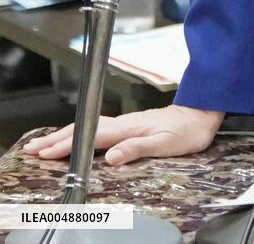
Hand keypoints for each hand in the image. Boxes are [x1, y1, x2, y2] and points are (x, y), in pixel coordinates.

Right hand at [22, 105, 223, 164]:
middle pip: (85, 129)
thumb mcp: (166, 144)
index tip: (45, 152)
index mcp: (129, 128)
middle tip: (33, 149)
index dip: (67, 145)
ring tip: (46, 144)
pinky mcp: (131, 125)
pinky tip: (78, 138)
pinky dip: (81, 132)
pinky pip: (98, 128)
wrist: (202, 114)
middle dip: (57, 139)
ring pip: (89, 128)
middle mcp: (125, 123)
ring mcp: (127, 123)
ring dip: (66, 135)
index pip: (91, 137)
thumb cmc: (187, 131)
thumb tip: (111, 156)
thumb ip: (138, 148)